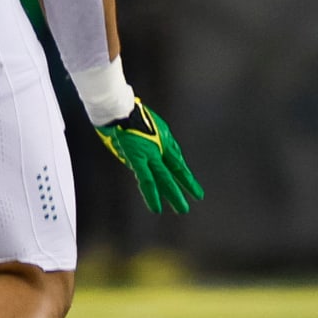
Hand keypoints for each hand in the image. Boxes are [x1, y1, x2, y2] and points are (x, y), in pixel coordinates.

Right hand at [95, 99, 202, 214]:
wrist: (119, 108)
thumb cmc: (129, 114)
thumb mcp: (146, 125)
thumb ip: (152, 139)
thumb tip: (146, 155)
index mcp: (164, 139)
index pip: (177, 160)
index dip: (185, 173)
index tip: (193, 183)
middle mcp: (161, 147)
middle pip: (176, 170)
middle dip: (187, 185)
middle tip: (198, 198)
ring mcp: (150, 154)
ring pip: (165, 178)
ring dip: (173, 194)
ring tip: (183, 209)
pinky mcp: (138, 159)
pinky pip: (146, 180)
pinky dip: (152, 195)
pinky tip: (156, 208)